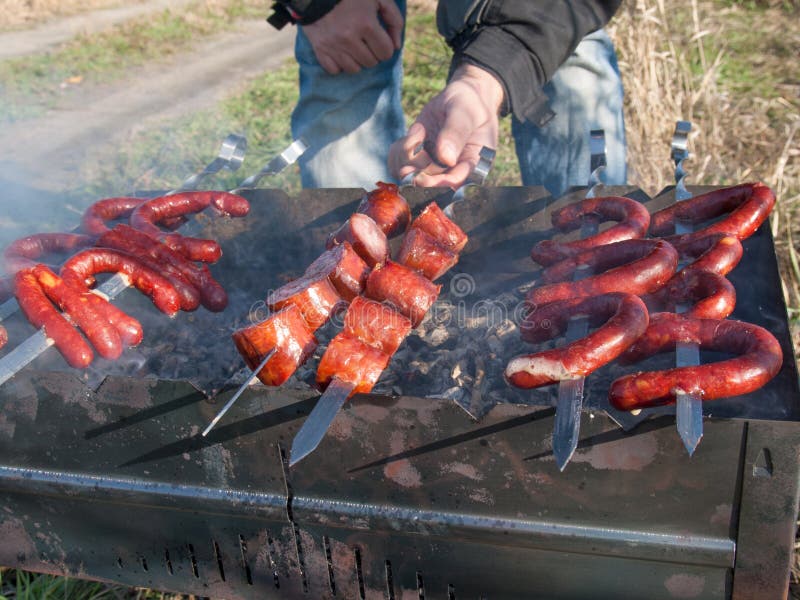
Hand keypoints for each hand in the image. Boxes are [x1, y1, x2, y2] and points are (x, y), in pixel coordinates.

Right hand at [302, 0, 402, 73]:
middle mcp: (349, 38)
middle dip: (372, 53)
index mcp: (366, 24)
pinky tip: (340, 52)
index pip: (386, 53)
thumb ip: (394, 20)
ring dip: (357, 60)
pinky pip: (334, 70)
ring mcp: (333, 46)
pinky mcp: (320, 50)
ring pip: (354, 69)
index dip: (386, 48)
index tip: (380, 40)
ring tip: (354, 47)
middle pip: (371, 63)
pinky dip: (339, 64)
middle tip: (366, 41)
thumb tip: (397, 47)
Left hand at [388, 64, 503, 188]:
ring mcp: (433, 167)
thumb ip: (456, 133)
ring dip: (405, 156)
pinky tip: (410, 136)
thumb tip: (447, 159)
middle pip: (429, 182)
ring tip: (417, 132)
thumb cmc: (468, 104)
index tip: (420, 178)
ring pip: (410, 176)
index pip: (455, 181)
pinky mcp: (417, 160)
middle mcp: (451, 171)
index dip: (436, 183)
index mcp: (471, 164)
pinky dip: (397, 153)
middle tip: (414, 141)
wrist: (459, 98)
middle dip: (416, 166)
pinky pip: (399, 166)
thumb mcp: (464, 112)